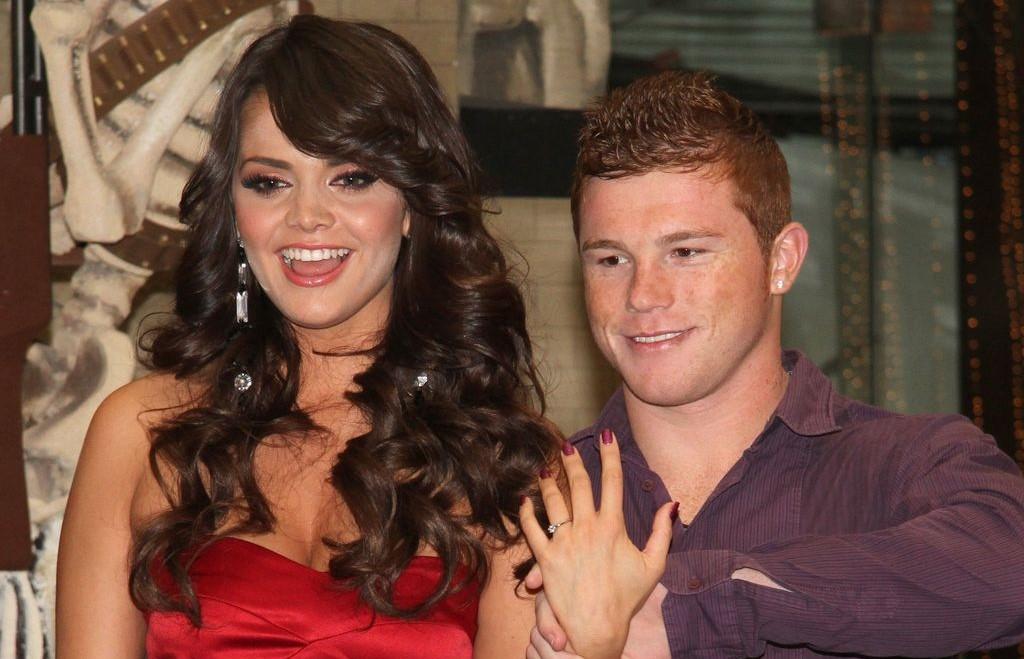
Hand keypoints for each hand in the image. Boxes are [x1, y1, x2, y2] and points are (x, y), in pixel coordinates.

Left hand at [519, 430, 676, 658]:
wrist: (597, 628)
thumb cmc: (626, 597)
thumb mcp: (653, 565)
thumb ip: (662, 532)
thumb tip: (672, 505)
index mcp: (613, 526)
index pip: (612, 481)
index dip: (610, 455)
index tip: (606, 436)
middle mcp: (587, 528)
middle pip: (579, 484)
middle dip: (573, 460)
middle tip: (568, 445)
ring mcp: (565, 542)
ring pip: (553, 502)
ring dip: (547, 482)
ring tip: (544, 470)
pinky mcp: (545, 558)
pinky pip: (532, 529)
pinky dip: (526, 513)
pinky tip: (524, 502)